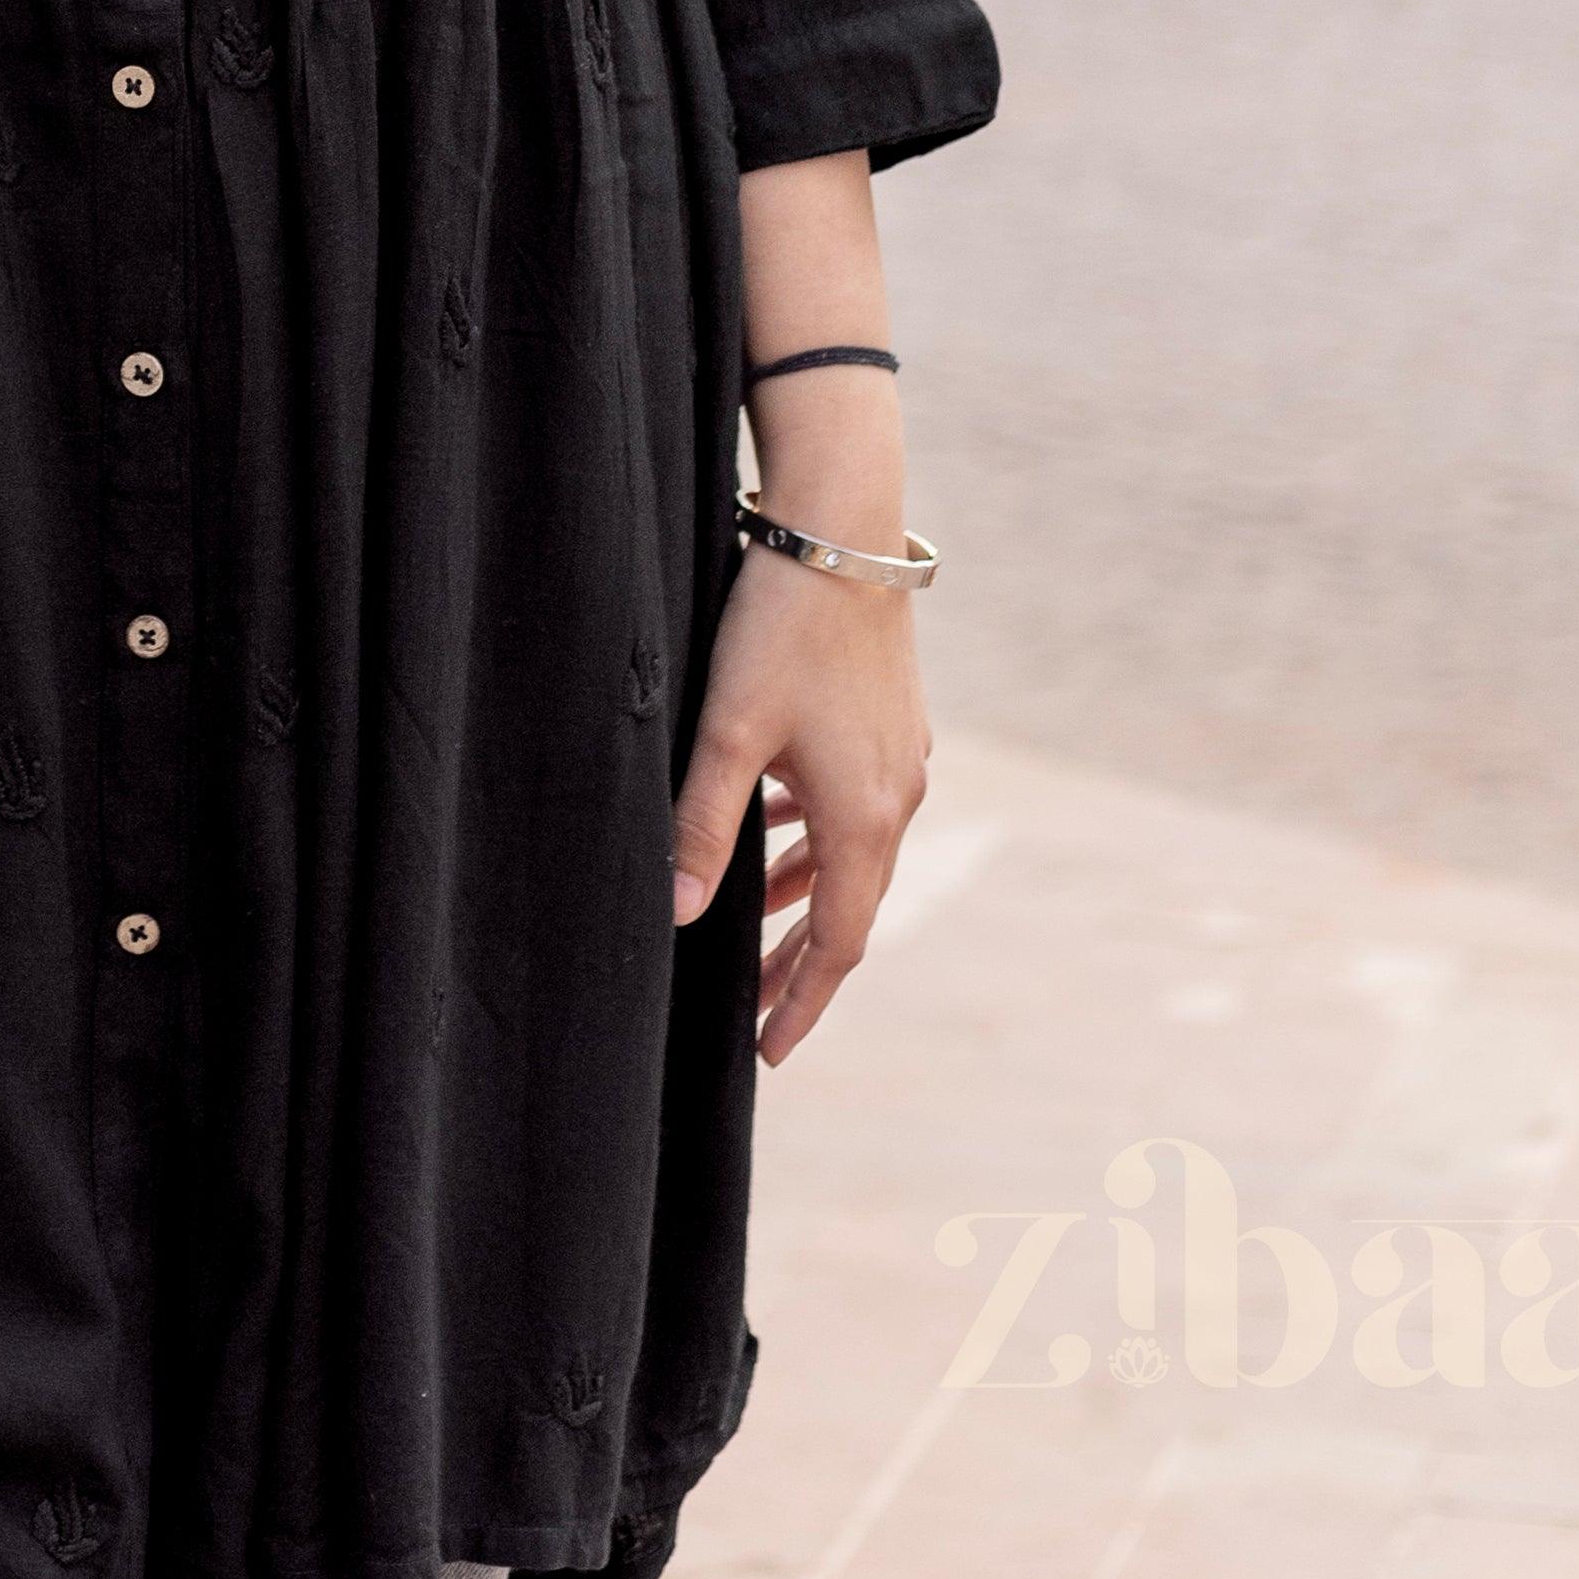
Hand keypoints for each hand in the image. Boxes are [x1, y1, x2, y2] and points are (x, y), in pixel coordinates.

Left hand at [669, 536, 931, 1066]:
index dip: (800, 1001)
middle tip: (747, 1007)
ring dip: (802, 893)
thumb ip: (704, 826)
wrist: (841, 526)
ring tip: (749, 923)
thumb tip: (679, 917)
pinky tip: (774, 826)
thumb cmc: (780, 627)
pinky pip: (850, 802)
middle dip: (796, 958)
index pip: (840, 945)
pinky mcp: (888, 716)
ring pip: (848, 850)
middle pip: (848, 905)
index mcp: (864, 816)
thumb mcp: (729, 732)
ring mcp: (899, 754)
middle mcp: (896, 795)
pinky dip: (813, 833)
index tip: (768, 1052)